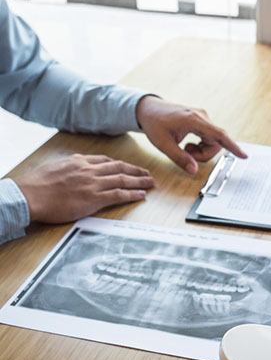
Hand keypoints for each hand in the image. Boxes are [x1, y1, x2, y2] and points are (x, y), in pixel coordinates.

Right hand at [14, 154, 153, 222]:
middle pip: (119, 167)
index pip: (105, 161)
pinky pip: (118, 195)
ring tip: (150, 183)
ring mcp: (93, 184)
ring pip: (122, 179)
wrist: (31, 195)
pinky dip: (132, 194)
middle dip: (135, 170)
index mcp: (79, 161)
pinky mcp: (94, 198)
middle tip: (147, 174)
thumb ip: (69, 166)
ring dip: (139, 181)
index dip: (120, 164)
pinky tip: (141, 195)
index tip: (128, 167)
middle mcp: (89, 170)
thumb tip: (74, 165)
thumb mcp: (55, 167)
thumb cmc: (38, 184)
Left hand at [136, 96, 246, 174]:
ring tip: (185, 148)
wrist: (149, 109)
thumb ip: (180, 158)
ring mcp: (202, 118)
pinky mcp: (201, 121)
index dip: (232, 146)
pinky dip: (200, 146)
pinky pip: (208, 138)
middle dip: (204, 155)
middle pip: (216, 143)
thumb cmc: (154, 123)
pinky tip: (188, 144)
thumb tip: (194, 171)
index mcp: (194, 120)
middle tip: (187, 155)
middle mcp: (202, 117)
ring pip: (212, 142)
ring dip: (201, 151)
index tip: (244, 155)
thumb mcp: (163, 144)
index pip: (219, 135)